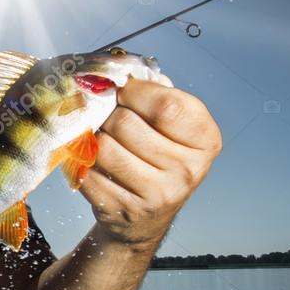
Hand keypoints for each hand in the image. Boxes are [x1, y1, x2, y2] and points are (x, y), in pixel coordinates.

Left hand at [79, 78, 221, 246]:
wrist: (145, 218)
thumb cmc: (158, 158)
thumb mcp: (172, 126)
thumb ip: (157, 94)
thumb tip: (125, 71)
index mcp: (205, 140)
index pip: (168, 105)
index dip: (136, 91)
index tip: (124, 90)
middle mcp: (188, 170)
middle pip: (127, 123)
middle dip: (111, 115)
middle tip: (112, 120)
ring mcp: (157, 195)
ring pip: (104, 147)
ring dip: (96, 139)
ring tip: (105, 142)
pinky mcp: (124, 210)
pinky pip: (88, 172)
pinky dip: (83, 163)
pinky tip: (96, 165)